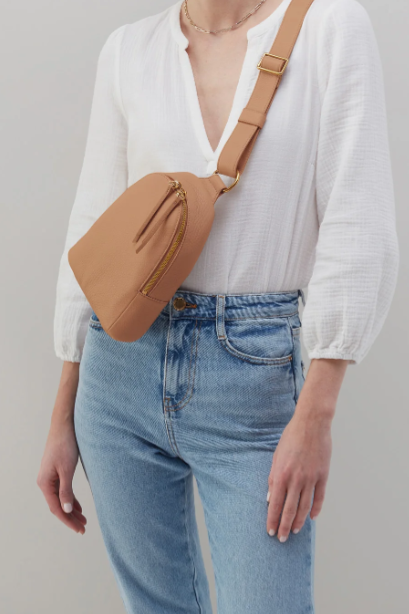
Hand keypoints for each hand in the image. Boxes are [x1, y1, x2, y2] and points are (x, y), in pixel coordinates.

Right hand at [37, 419, 86, 533]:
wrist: (65, 425)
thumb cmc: (65, 445)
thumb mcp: (67, 469)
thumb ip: (66, 490)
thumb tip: (67, 510)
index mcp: (45, 483)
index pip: (56, 508)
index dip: (68, 520)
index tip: (80, 529)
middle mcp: (45, 482)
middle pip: (58, 506)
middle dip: (71, 518)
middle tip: (84, 528)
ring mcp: (50, 477)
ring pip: (61, 499)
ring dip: (72, 510)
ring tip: (83, 520)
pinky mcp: (57, 471)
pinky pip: (63, 490)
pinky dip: (71, 499)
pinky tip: (78, 507)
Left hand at [266, 358, 347, 540]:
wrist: (311, 424)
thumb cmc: (291, 437)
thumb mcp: (276, 456)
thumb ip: (273, 478)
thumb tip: (270, 498)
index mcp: (281, 474)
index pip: (275, 503)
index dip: (273, 519)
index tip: (270, 531)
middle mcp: (296, 479)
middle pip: (290, 509)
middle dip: (285, 526)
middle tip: (282, 539)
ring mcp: (311, 478)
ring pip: (305, 507)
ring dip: (299, 521)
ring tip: (295, 532)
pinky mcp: (323, 475)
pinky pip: (319, 497)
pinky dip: (315, 509)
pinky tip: (311, 517)